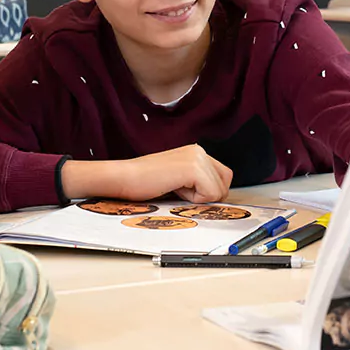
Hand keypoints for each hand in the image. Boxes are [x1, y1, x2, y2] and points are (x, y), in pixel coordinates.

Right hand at [64, 146, 232, 203]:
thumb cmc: (144, 183)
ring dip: (198, 198)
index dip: (209, 192)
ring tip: (175, 188)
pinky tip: (174, 188)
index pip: (223, 177)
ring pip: (219, 191)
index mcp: (196, 152)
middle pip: (225, 184)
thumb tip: (218, 198)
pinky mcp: (193, 168)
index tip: (186, 192)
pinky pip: (210, 194)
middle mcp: (199, 151)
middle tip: (179, 190)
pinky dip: (194, 199)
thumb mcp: (177, 179)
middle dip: (207, 196)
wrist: (124, 178)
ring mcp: (197, 157)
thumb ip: (197, 182)